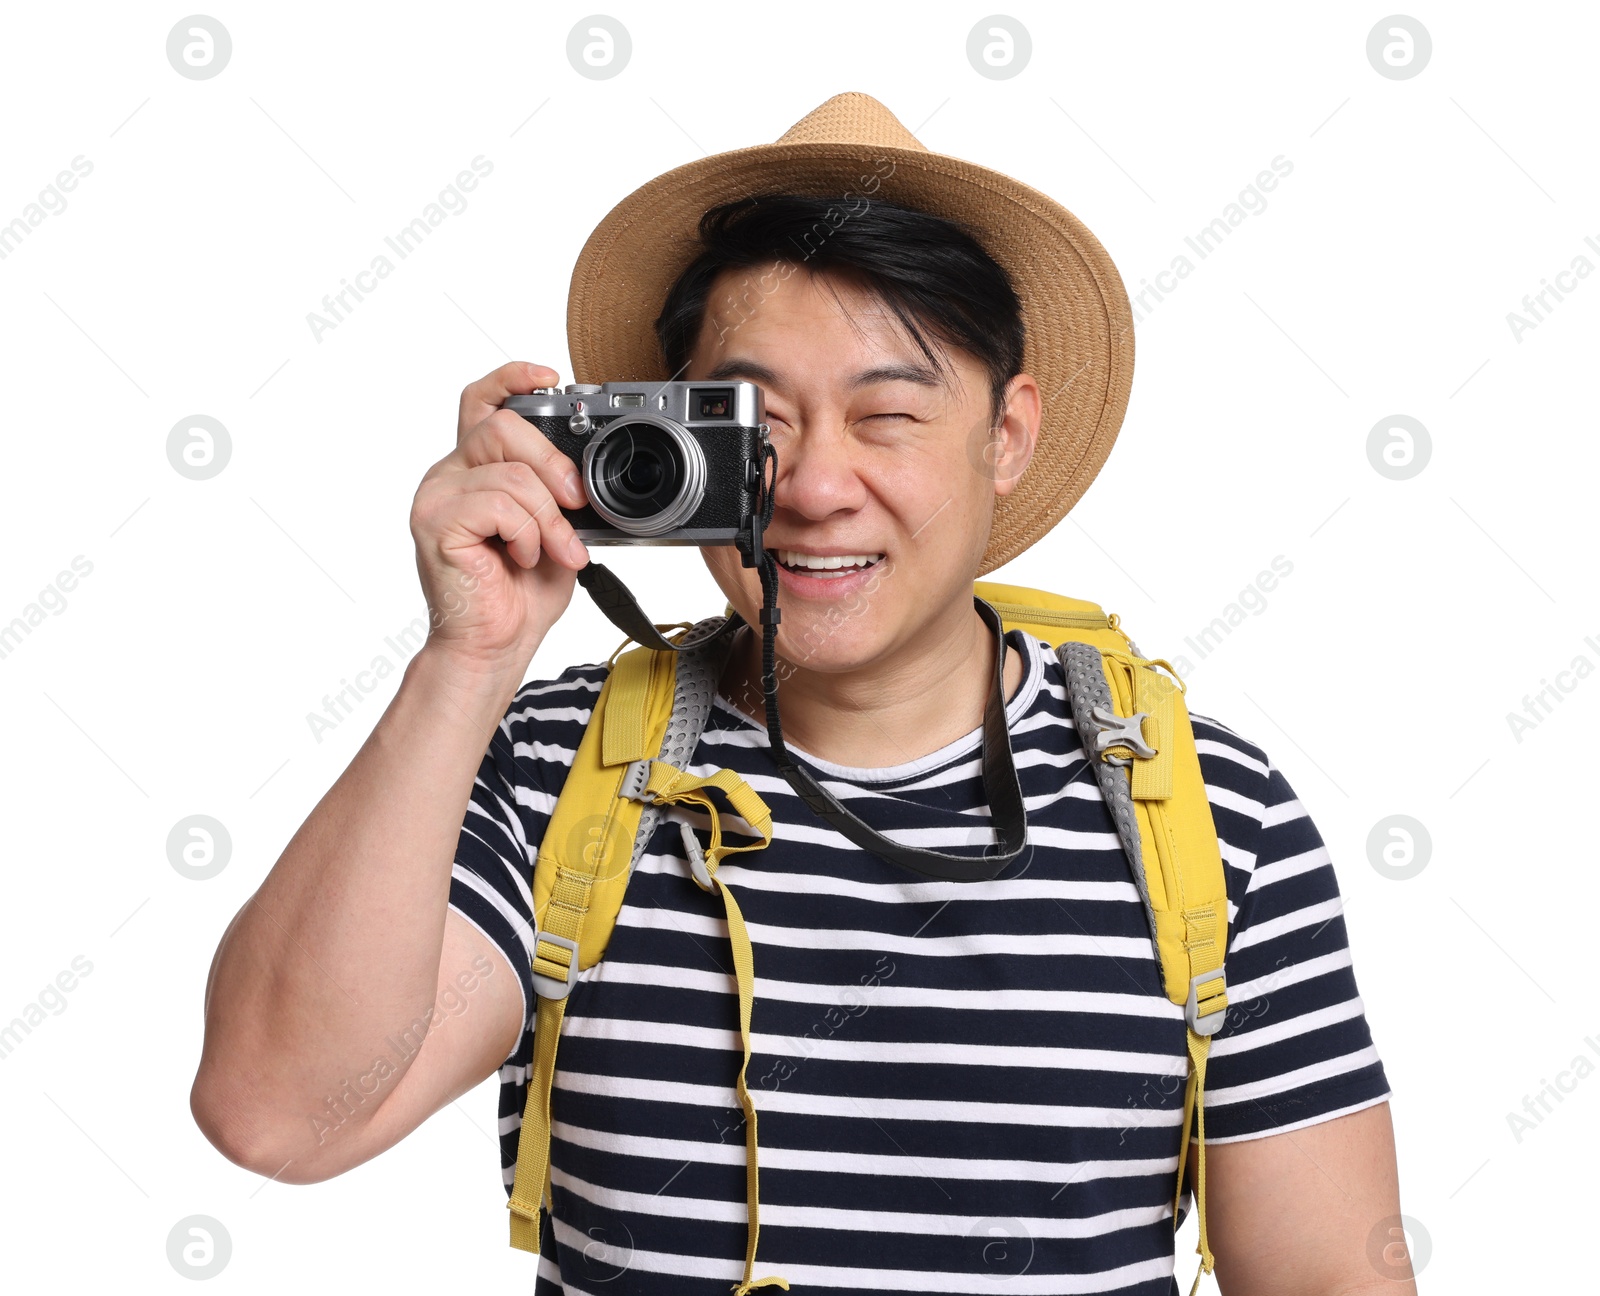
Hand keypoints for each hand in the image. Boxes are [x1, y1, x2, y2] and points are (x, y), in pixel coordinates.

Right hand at [410, 361, 590, 671]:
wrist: (494, 647)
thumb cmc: (519, 595)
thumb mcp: (555, 530)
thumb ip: (559, 492)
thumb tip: (585, 471)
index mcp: (474, 469)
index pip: (482, 401)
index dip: (513, 378)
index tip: (552, 378)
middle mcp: (449, 474)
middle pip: (504, 425)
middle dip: (555, 464)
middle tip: (578, 504)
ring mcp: (437, 495)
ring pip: (511, 471)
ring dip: (549, 518)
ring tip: (552, 552)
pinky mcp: (435, 521)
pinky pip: (500, 503)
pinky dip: (526, 534)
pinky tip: (521, 559)